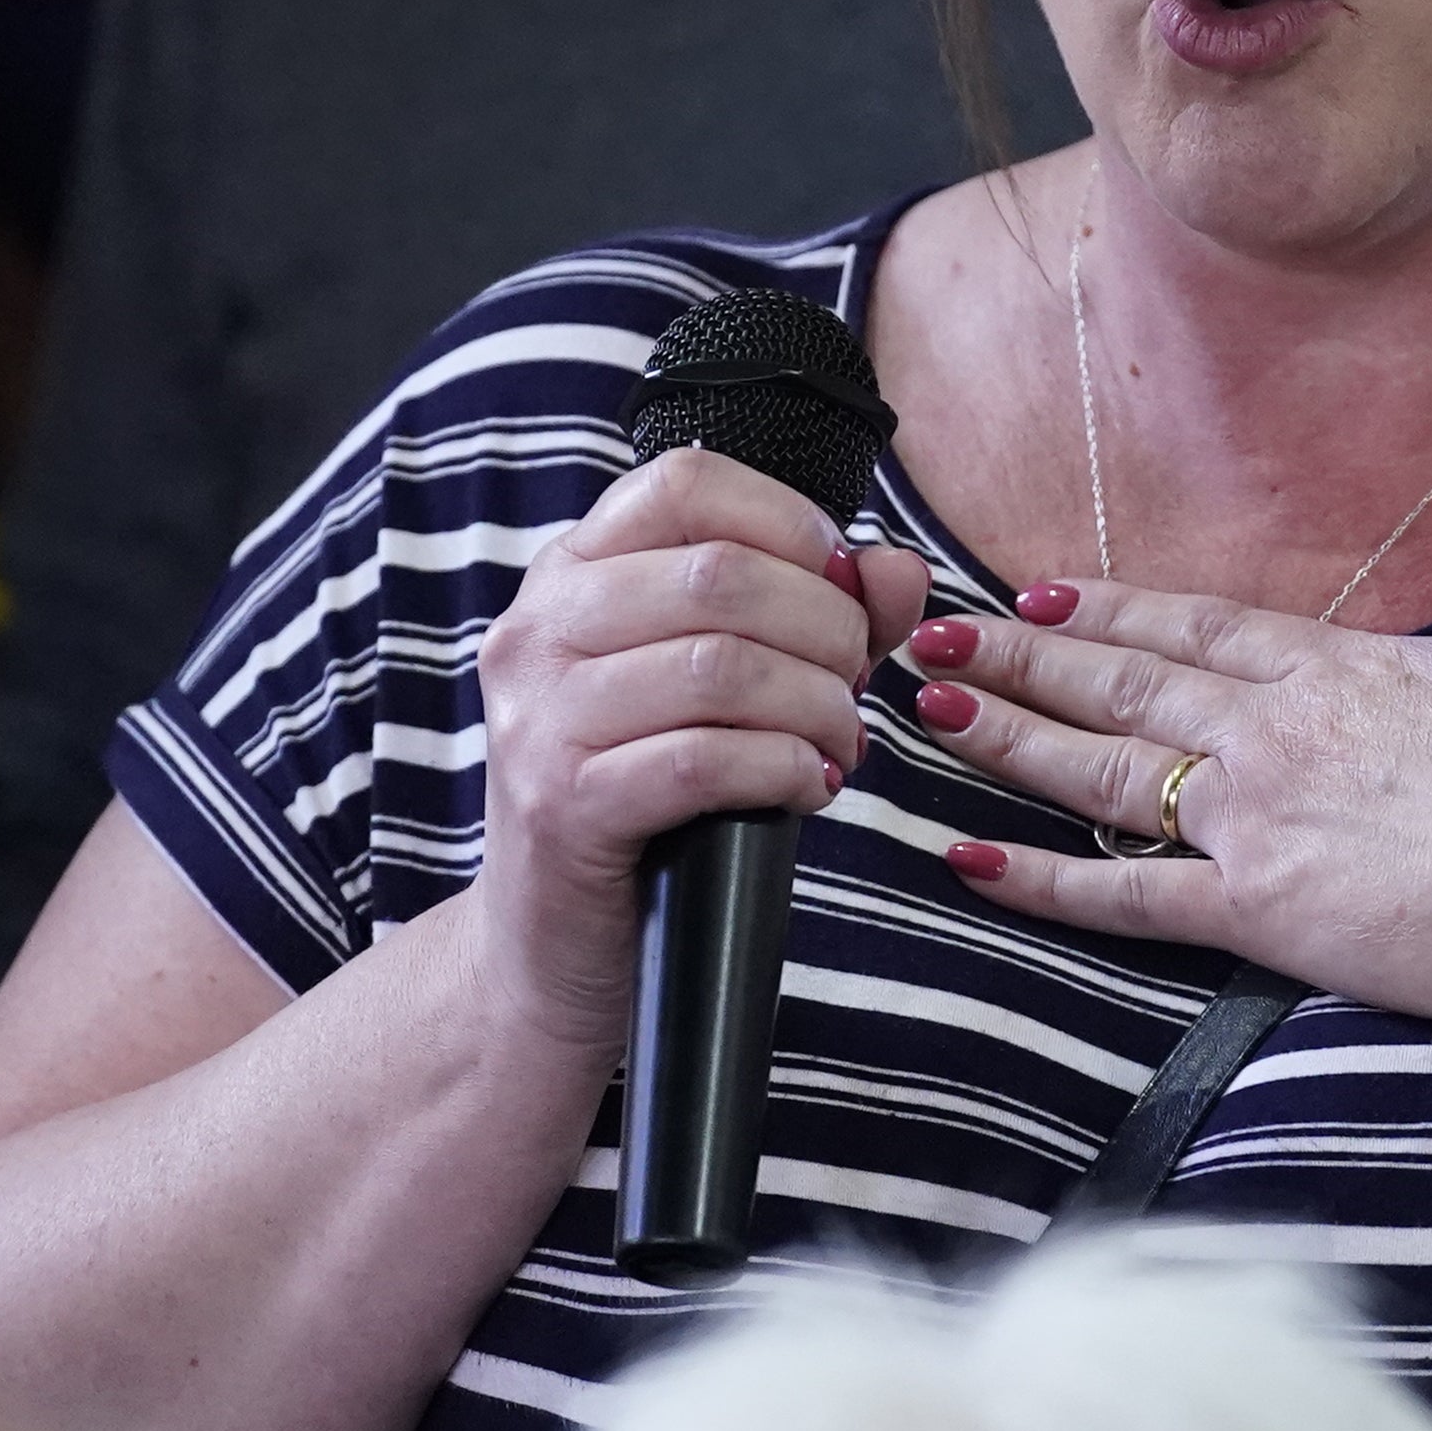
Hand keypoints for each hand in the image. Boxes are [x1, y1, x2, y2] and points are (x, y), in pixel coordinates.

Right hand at [465, 449, 931, 1057]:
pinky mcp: (562, 804)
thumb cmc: (646, 803)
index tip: (842, 584)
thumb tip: (894, 566)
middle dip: (826, 628)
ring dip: (816, 704)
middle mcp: (537, 630)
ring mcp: (540, 718)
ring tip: (839, 742)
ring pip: (721, 665)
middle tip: (855, 685)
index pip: (684, 484)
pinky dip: (784, 768)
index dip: (789, 521)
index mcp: (569, 575)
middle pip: (719, 574)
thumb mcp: (720, 692)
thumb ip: (812, 614)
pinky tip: (808, 788)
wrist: (550, 945)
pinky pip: (705, 760)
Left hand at [910, 413, 1431, 1022]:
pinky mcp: (1259, 908)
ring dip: (1014, 737)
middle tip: (941, 633)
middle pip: (1128, 681)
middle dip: (1031, 654)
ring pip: (1105, 769)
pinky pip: (1126, 895)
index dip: (1119, 608)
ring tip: (932, 711)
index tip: (1047, 588)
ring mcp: (1258, 815)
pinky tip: (966, 860)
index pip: (1203, 627)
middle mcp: (1279, 728)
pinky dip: (1041, 881)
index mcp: (1346, 666)